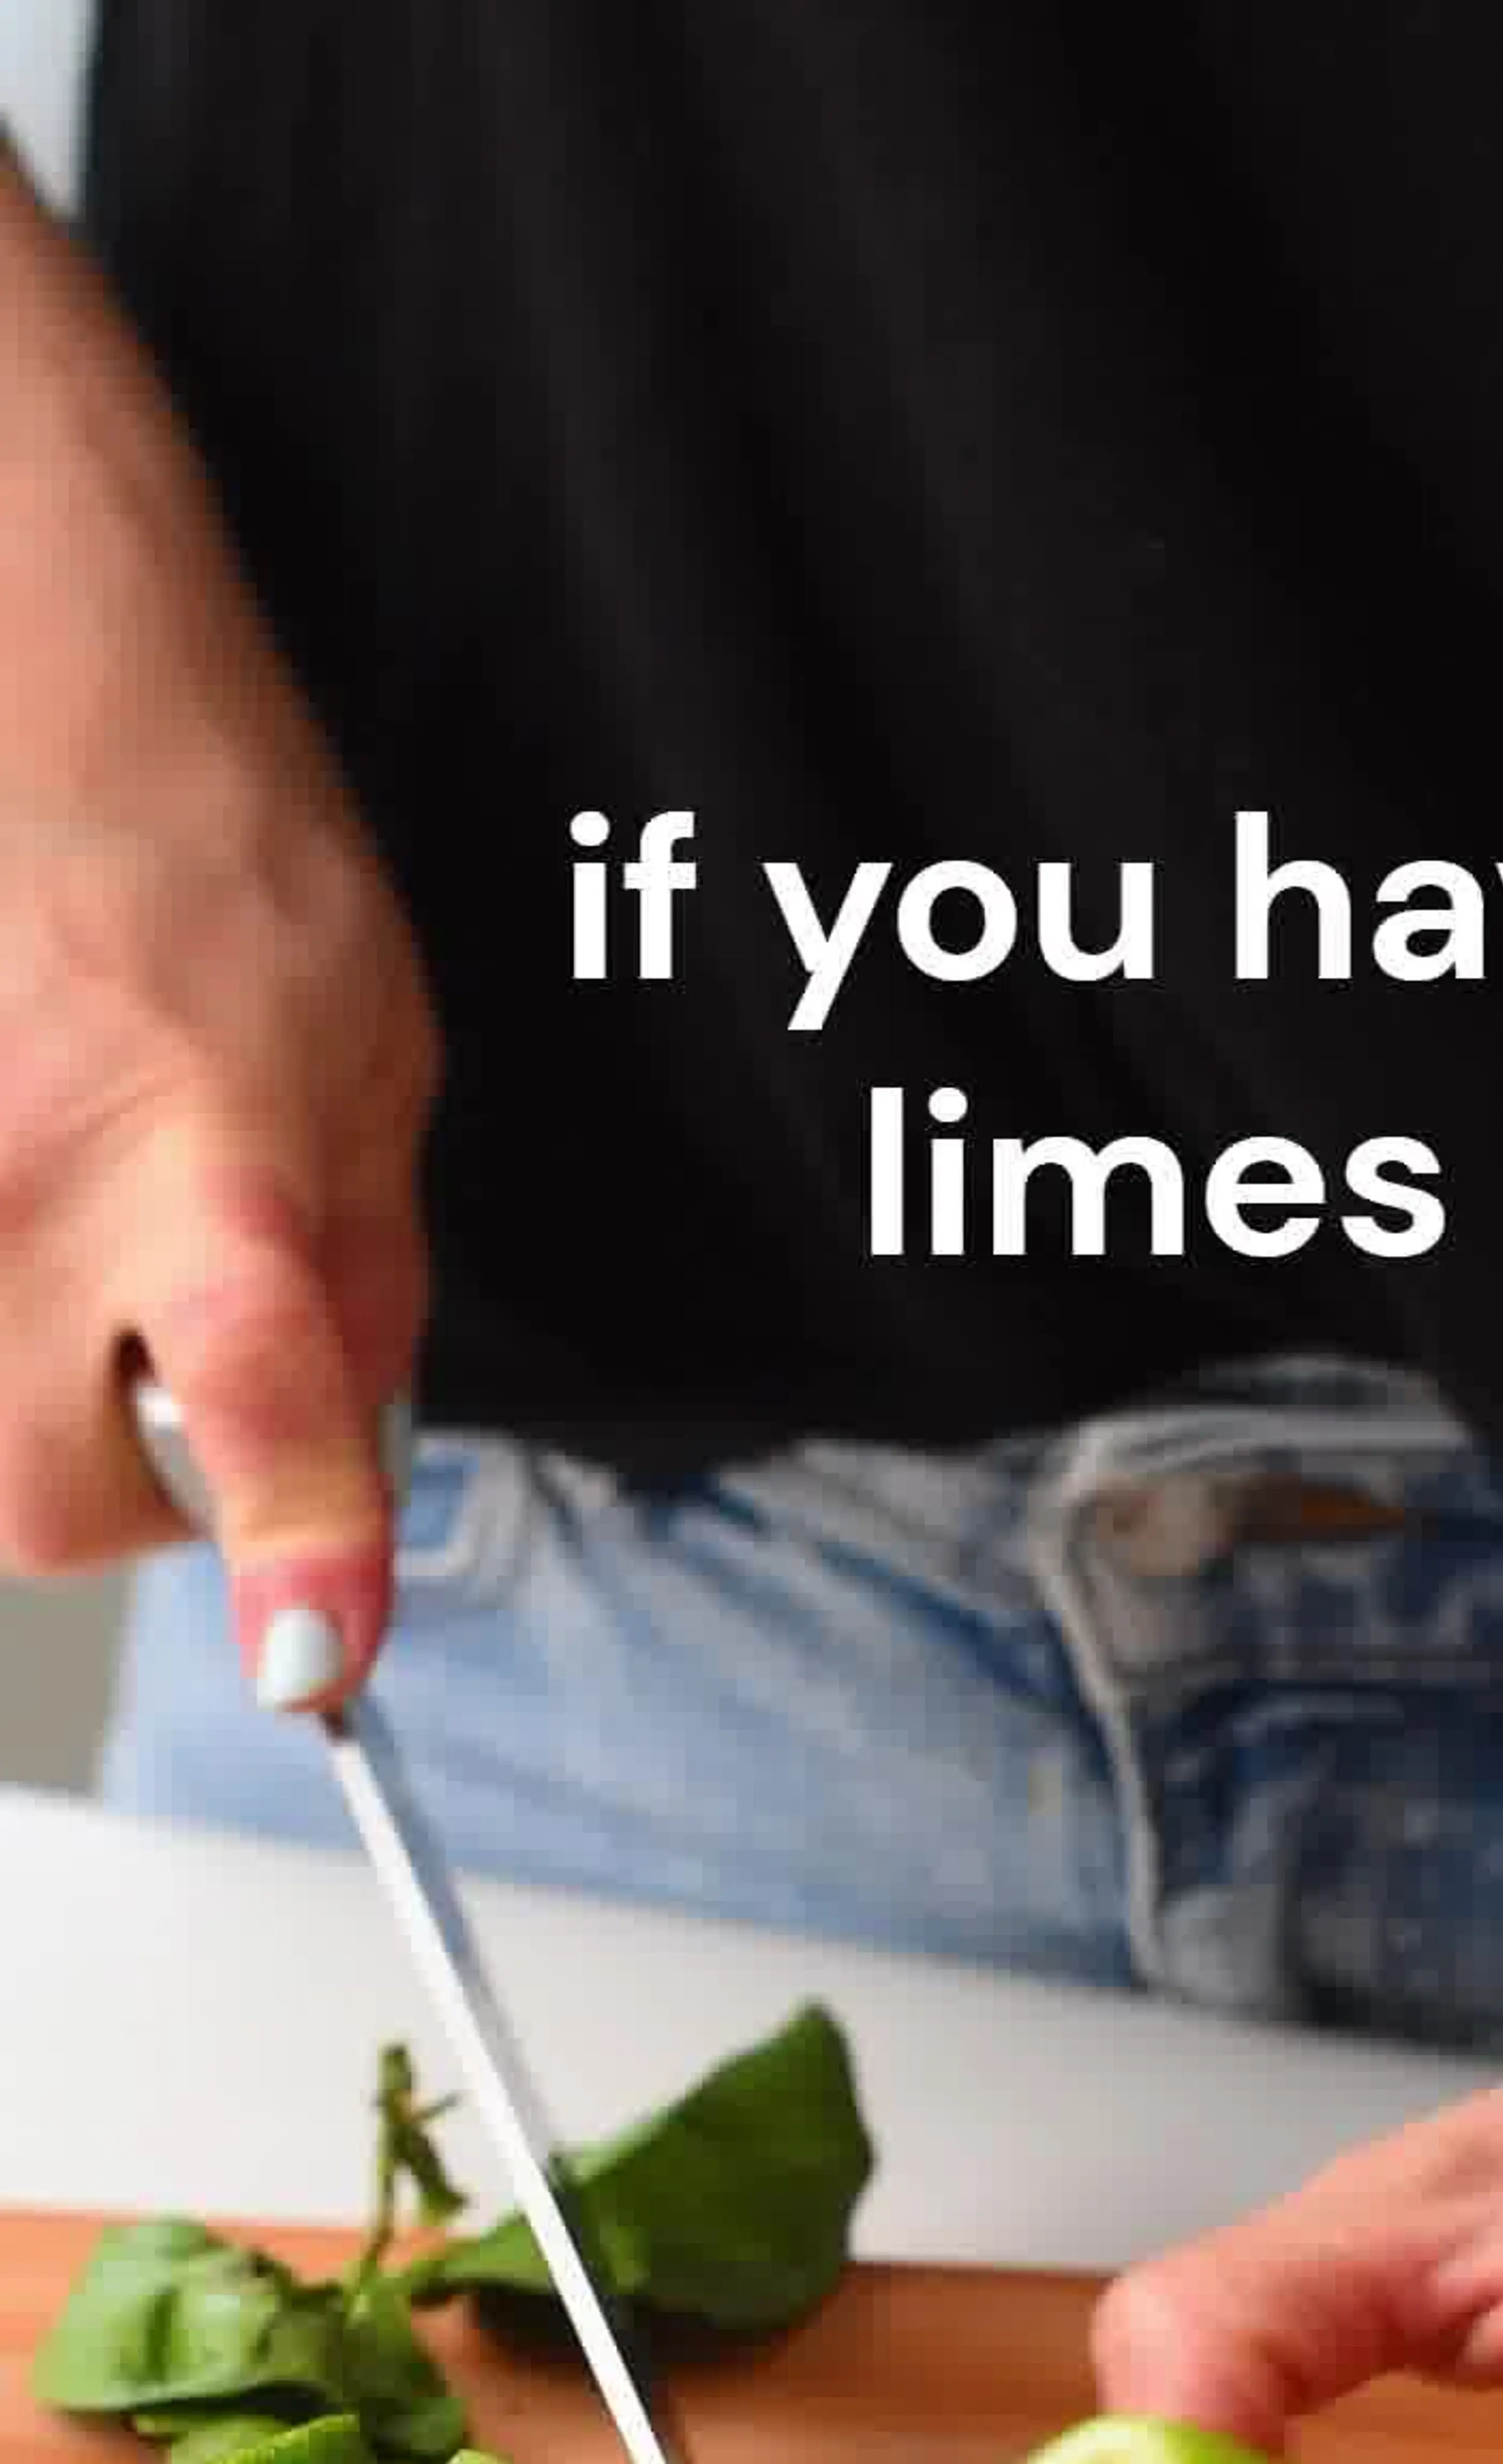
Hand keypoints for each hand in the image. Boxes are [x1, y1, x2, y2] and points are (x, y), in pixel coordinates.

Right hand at [0, 157, 436, 1702]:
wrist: (44, 671)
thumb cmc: (218, 858)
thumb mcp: (377, 1078)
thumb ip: (363, 1290)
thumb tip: (345, 1469)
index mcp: (213, 1161)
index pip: (257, 1402)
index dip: (291, 1552)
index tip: (311, 1663)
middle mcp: (29, 1188)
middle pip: (52, 1505)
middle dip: (127, 1489)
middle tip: (168, 1363)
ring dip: (30, 1410)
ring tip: (73, 1266)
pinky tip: (22, 1226)